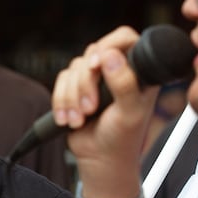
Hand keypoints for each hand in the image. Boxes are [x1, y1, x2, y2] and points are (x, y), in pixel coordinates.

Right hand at [51, 26, 158, 197]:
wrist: (100, 160)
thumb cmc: (123, 139)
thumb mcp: (130, 113)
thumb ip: (125, 84)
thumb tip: (111, 56)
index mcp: (137, 70)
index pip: (124, 38)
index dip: (109, 45)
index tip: (99, 64)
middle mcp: (116, 69)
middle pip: (92, 54)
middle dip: (86, 83)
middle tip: (91, 108)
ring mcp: (95, 78)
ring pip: (73, 68)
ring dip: (72, 97)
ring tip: (80, 119)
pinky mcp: (75, 87)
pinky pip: (60, 81)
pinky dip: (61, 101)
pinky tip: (68, 119)